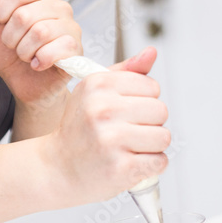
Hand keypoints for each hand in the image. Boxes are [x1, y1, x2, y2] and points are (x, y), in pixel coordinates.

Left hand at [0, 0, 80, 105]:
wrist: (24, 82)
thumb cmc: (10, 52)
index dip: (1, 10)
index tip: (2, 23)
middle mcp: (60, 6)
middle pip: (24, 15)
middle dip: (10, 37)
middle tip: (15, 45)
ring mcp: (71, 26)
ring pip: (40, 32)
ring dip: (24, 51)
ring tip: (26, 55)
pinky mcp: (76, 48)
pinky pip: (55, 50)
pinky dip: (39, 61)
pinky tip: (39, 64)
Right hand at [43, 47, 170, 205]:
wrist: (58, 170)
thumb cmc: (80, 129)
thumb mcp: (95, 93)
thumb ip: (126, 72)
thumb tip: (152, 52)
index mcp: (98, 84)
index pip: (152, 87)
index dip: (143, 101)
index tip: (125, 112)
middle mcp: (102, 109)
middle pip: (161, 111)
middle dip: (150, 124)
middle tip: (127, 133)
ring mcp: (111, 140)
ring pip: (163, 136)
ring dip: (152, 146)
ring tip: (129, 148)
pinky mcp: (120, 168)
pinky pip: (159, 161)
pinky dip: (151, 165)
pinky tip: (131, 164)